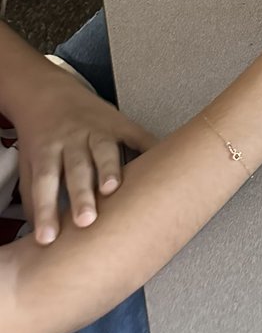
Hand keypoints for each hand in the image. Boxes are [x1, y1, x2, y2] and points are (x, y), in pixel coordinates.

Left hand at [15, 65, 155, 244]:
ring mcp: (97, 129)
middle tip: (87, 220)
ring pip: (104, 150)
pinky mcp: (119, 122)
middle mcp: (72, 139)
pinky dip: (150, 148)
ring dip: (110, 170)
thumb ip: (34, 197)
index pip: (44, 183)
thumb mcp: (29, 164)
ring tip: (115, 190)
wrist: (50, 94)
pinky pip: (137, 135)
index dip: (45, 211)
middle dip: (82, 195)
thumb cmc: (42, 136)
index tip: (48, 238)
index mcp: (46, 151)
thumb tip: (44, 236)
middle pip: (77, 168)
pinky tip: (161, 163)